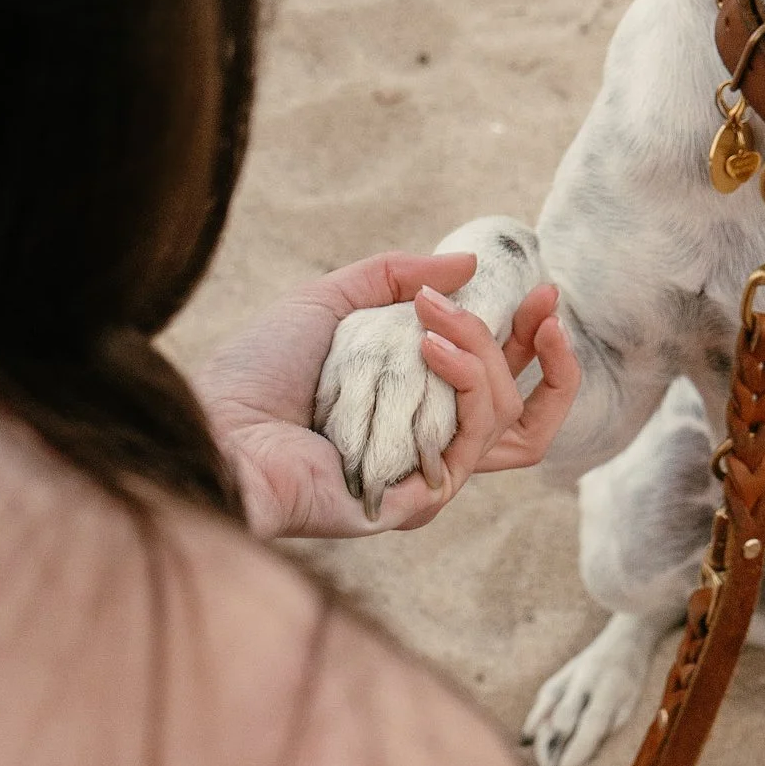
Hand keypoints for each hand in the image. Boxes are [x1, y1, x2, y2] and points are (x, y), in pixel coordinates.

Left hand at [193, 252, 578, 539]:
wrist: (217, 424)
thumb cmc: (257, 373)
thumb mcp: (331, 301)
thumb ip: (398, 276)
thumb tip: (470, 263)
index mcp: (413, 408)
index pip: (499, 385)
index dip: (531, 341)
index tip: (544, 290)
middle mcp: (426, 447)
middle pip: (524, 415)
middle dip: (547, 354)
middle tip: (544, 300)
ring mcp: (424, 477)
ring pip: (501, 419)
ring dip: (482, 352)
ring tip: (435, 320)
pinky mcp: (416, 502)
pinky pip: (470, 445)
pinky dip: (462, 384)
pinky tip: (428, 346)